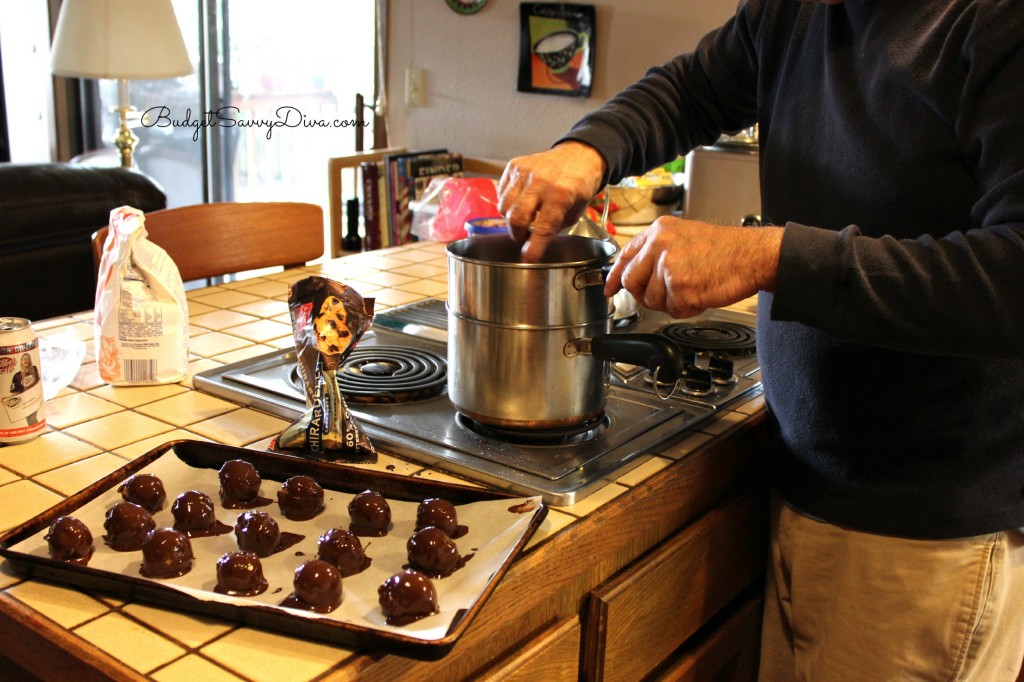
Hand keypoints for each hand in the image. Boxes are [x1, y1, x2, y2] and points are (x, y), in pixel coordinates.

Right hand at [498, 141, 605, 261]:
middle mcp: (540, 182)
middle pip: (516, 218)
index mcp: (561, 194)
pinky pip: (502, 192)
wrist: (579, 155)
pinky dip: (508, 203)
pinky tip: (520, 202)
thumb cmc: (579, 184)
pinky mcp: (515, 165)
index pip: (543, 228)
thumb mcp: (576, 211)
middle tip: (523, 238)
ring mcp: (525, 172)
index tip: (528, 259)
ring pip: (504, 206)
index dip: (534, 247)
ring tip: (523, 219)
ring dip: (511, 220)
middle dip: (517, 235)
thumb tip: (535, 241)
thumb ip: (555, 227)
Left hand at [604, 217, 783, 317]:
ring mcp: (668, 265)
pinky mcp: (680, 285)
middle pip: (632, 283)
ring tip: (693, 288)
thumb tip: (636, 274)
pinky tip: (700, 294)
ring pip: (651, 300)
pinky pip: (673, 309)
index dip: (615, 276)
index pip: (625, 256)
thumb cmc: (725, 250)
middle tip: (667, 294)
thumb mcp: (685, 237)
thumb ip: (658, 252)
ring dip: (671, 303)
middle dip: (646, 295)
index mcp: (659, 231)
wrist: (752, 255)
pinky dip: (687, 308)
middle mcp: (660, 245)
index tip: (610, 288)